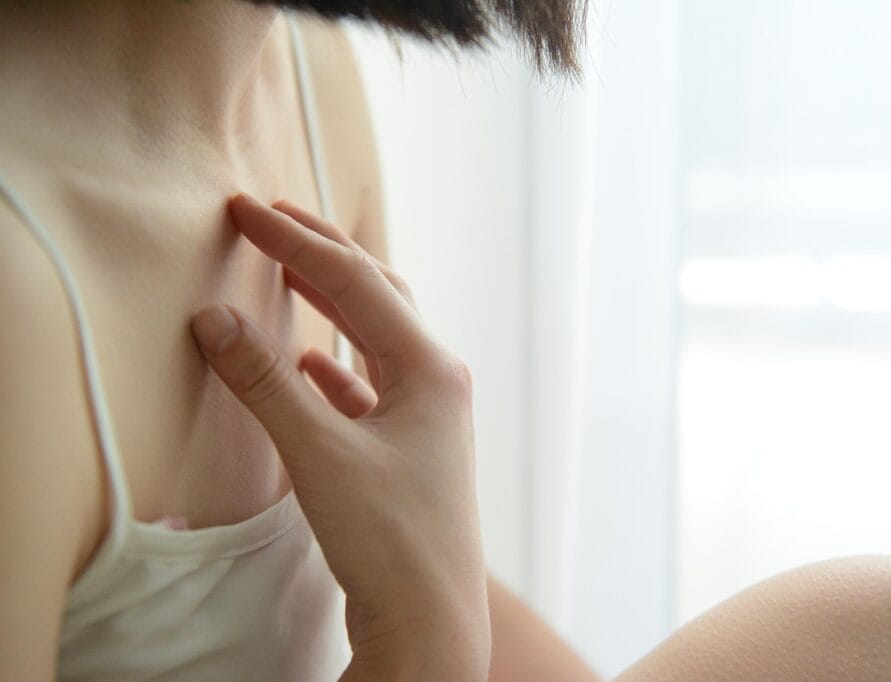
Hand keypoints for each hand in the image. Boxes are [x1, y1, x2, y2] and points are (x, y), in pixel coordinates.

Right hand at [189, 193, 489, 679]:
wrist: (429, 621)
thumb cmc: (390, 539)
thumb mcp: (320, 454)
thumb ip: (265, 384)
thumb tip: (213, 317)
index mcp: (431, 369)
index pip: (357, 282)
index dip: (295, 243)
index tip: (245, 210)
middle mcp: (438, 382)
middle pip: (378, 296)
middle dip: (323, 254)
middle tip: (271, 219)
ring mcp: (428, 416)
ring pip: (376, 339)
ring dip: (332, 303)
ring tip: (288, 272)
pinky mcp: (410, 449)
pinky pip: (370, 386)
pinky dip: (336, 366)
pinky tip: (310, 364)